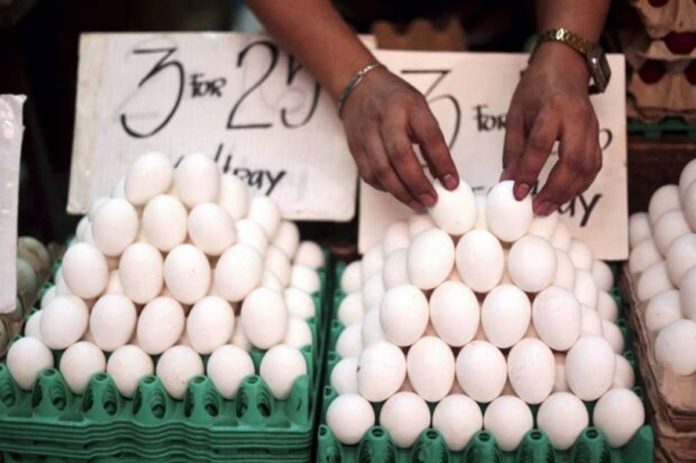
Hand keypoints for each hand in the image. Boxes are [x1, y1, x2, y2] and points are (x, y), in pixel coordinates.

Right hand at [340, 67, 458, 208]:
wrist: (358, 86)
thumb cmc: (394, 99)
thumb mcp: (419, 108)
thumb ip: (430, 138)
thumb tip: (443, 174)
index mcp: (410, 107)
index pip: (430, 137)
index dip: (442, 163)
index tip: (451, 183)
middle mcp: (387, 119)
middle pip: (401, 157)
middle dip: (418, 184)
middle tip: (431, 200)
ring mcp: (367, 134)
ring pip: (382, 170)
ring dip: (401, 192)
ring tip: (417, 203)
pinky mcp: (355, 148)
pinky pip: (369, 174)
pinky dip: (385, 188)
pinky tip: (397, 191)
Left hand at [501, 42, 601, 215]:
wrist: (566, 66)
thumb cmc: (536, 89)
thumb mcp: (516, 115)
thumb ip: (513, 150)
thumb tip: (508, 182)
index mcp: (552, 109)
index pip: (541, 145)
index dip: (529, 172)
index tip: (517, 194)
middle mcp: (577, 119)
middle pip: (573, 161)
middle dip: (555, 190)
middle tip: (538, 209)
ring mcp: (592, 127)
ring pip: (588, 167)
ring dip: (569, 192)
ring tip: (549, 207)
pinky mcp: (598, 135)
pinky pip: (594, 165)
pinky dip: (581, 184)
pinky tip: (565, 195)